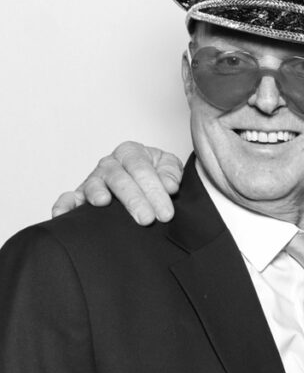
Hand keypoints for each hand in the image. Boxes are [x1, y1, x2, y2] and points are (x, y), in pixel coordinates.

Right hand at [50, 142, 183, 224]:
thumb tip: (170, 186)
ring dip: (98, 194)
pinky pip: (69, 198)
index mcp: (131, 152)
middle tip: (147, 220)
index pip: (142, 169)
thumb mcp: (169, 167)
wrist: (146, 179)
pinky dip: (64, 205)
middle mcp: (110, 164)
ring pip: (94, 185)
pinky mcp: (81, 196)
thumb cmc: (157, 173)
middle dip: (134, 200)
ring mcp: (94, 179)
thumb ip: (171, 172)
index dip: (154, 191)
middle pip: (119, 179)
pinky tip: (63, 214)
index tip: (166, 213)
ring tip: (104, 203)